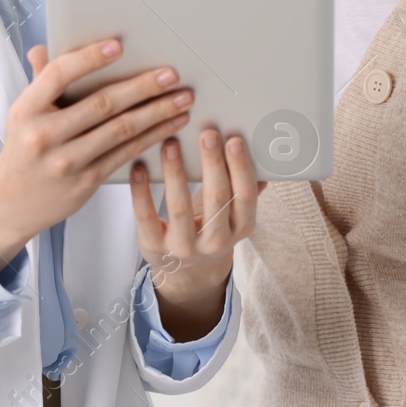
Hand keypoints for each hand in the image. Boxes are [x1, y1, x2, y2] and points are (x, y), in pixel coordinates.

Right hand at [0, 39, 192, 273]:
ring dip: (157, 112)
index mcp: (26, 109)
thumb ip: (40, 80)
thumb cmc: (22, 149)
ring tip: (182, 99)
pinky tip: (169, 125)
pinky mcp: (86, 180)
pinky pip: (125, 153)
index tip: (118, 46)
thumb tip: (44, 48)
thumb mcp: (23, 113)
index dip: (89, 58)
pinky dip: (151, 137)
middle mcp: (44, 135)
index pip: (59, 75)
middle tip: (170, 74)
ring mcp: (66, 161)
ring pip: (120, 130)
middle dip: (142, 87)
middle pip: (101, 104)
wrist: (11, 202)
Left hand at [130, 128, 265, 341]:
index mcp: (241, 228)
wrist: (187, 272)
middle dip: (212, 163)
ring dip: (176, 172)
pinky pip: (146, 217)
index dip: (241, 168)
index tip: (234, 139)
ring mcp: (184, 248)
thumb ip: (244, 189)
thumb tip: (265, 160)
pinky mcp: (155, 247)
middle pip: (217, 199)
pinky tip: (139, 168)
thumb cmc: (210, 227)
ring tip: (171, 144)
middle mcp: (216, 242)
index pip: (245, 196)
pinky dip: (141, 191)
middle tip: (206, 133)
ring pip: (180, 207)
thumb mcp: (231, 214)